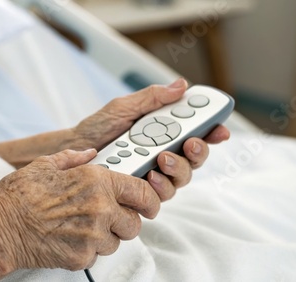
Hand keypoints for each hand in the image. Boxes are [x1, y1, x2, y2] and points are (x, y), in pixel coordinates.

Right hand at [0, 149, 165, 271]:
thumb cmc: (20, 194)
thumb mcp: (46, 164)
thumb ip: (74, 158)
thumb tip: (90, 153)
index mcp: (97, 181)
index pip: (143, 193)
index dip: (150, 200)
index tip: (149, 205)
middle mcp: (100, 208)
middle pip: (134, 223)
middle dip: (124, 221)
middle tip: (107, 217)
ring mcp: (92, 236)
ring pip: (117, 242)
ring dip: (105, 237)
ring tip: (81, 227)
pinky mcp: (82, 257)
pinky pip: (97, 256)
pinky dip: (88, 250)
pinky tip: (69, 238)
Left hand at [73, 78, 229, 195]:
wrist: (75, 149)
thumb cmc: (99, 127)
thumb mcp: (124, 106)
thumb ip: (152, 98)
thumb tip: (181, 85)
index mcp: (164, 131)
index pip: (197, 132)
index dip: (213, 132)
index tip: (220, 129)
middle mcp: (165, 153)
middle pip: (196, 158)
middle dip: (199, 151)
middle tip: (190, 143)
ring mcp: (155, 173)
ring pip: (182, 178)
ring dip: (179, 169)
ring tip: (162, 159)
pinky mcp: (142, 190)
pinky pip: (161, 194)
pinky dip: (159, 186)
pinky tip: (150, 176)